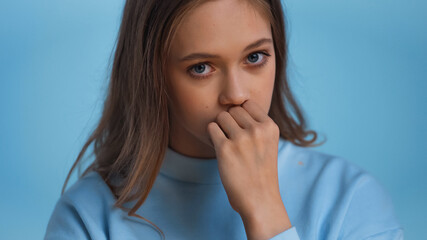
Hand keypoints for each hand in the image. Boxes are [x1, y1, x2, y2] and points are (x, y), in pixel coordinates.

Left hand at [207, 99, 291, 238]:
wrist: (260, 200)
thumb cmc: (261, 171)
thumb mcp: (269, 143)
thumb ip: (257, 125)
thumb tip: (234, 106)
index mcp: (270, 127)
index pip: (248, 104)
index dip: (241, 115)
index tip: (242, 128)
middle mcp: (257, 130)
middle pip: (233, 109)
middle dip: (230, 121)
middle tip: (233, 138)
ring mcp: (241, 139)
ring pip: (221, 117)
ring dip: (220, 128)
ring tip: (227, 143)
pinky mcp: (224, 149)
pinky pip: (211, 128)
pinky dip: (212, 136)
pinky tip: (219, 148)